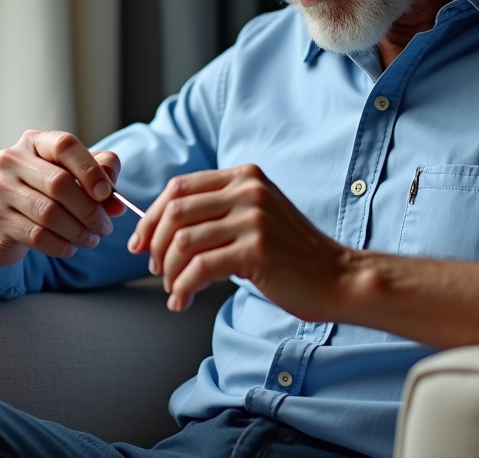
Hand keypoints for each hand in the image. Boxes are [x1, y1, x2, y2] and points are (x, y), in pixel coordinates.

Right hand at [0, 130, 123, 266]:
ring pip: (48, 213)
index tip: (107, 194)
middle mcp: (12, 160)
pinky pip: (36, 235)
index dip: (90, 169)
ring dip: (78, 231)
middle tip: (105, 227)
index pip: (64, 145)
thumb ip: (100, 175)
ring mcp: (0, 189)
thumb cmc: (42, 192)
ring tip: (91, 239)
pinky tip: (71, 248)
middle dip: (89, 209)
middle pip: (59, 183)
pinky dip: (60, 245)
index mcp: (34, 142)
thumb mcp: (72, 175)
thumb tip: (117, 201)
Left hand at [127, 164, 348, 317]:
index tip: (140, 242)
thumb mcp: (256, 216)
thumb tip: (162, 226)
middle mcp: (248, 190)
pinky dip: (183, 287)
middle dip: (155, 243)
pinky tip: (182, 301)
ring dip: (169, 271)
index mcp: (245, 176)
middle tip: (154, 269)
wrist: (337, 277)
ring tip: (172, 289)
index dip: (152, 216)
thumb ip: (219, 211)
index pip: (179, 188)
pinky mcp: (257, 250)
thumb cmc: (292, 254)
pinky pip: (200, 268)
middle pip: (176, 211)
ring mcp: (253, 219)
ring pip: (184, 241)